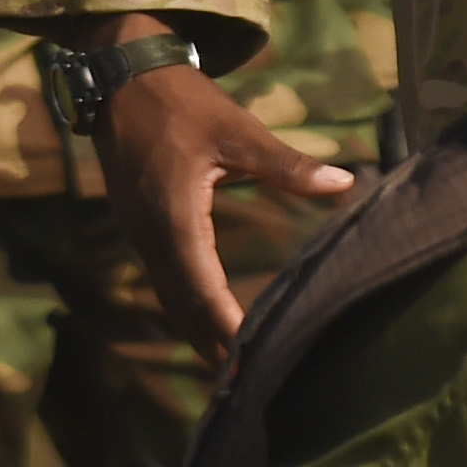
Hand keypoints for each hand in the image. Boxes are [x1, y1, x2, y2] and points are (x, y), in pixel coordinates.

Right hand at [88, 24, 353, 362]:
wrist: (122, 83)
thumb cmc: (184, 105)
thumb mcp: (238, 131)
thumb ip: (288, 164)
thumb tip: (344, 185)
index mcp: (173, 216)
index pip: (200, 285)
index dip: (223, 325)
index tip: (247, 358)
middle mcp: (151, 234)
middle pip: (181, 304)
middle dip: (212, 343)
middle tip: (248, 383)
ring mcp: (141, 233)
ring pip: (170, 296)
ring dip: (198, 332)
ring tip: (233, 370)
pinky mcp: (141, 228)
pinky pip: (165, 280)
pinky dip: (187, 308)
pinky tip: (210, 324)